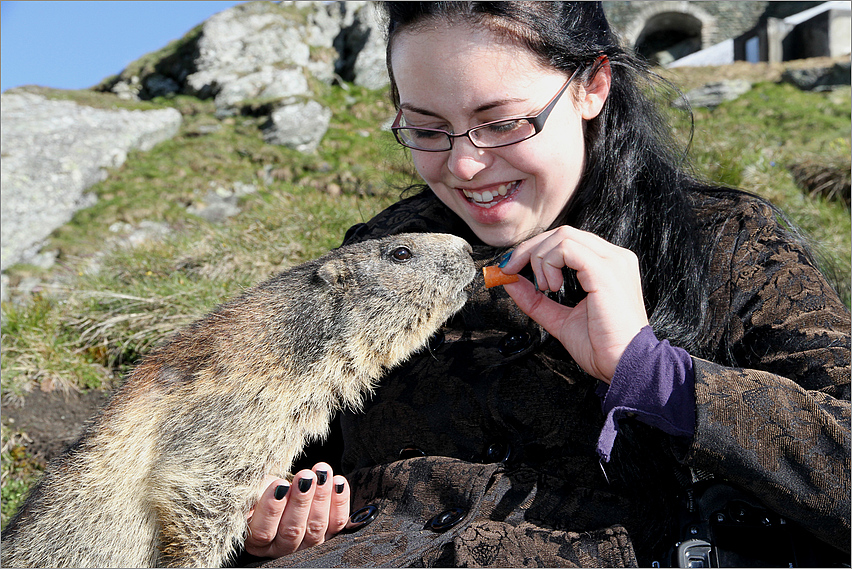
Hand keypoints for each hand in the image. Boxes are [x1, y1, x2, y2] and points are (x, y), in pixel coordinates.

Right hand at [245, 463, 349, 557]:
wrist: (285, 492)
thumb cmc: (265, 492)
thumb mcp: (254, 492)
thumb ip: (256, 493)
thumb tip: (268, 486)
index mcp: (257, 542)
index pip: (263, 531)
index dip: (271, 509)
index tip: (279, 484)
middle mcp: (283, 548)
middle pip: (292, 530)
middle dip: (301, 501)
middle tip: (305, 477)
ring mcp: (308, 544)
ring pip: (316, 526)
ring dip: (321, 497)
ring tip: (322, 474)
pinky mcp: (329, 535)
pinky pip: (337, 523)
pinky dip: (340, 502)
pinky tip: (338, 482)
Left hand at [500, 225, 648, 382]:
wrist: (624, 365)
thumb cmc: (601, 347)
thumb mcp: (559, 318)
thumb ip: (535, 299)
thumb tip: (509, 281)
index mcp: (607, 266)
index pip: (567, 241)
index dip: (535, 250)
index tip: (511, 269)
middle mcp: (614, 257)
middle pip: (562, 233)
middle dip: (528, 249)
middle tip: (510, 270)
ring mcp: (612, 260)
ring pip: (562, 236)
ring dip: (540, 259)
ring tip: (545, 288)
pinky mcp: (605, 269)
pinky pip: (566, 248)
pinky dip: (549, 263)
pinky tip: (552, 288)